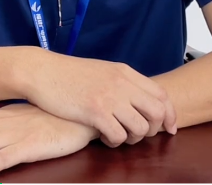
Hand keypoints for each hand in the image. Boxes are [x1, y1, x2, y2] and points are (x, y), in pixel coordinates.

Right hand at [20, 51, 176, 146]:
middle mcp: (122, 83)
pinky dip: (115, 142)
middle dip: (155, 129)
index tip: (169, 128)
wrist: (42, 71)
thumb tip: (138, 98)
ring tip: (119, 136)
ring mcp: (109, 97)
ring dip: (133, 138)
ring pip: (141, 127)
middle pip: (157, 112)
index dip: (170, 114)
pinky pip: (119, 135)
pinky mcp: (94, 112)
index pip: (161, 94)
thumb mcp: (101, 70)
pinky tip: (104, 138)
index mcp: (125, 72)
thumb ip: (121, 82)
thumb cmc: (68, 73)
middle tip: (140, 135)